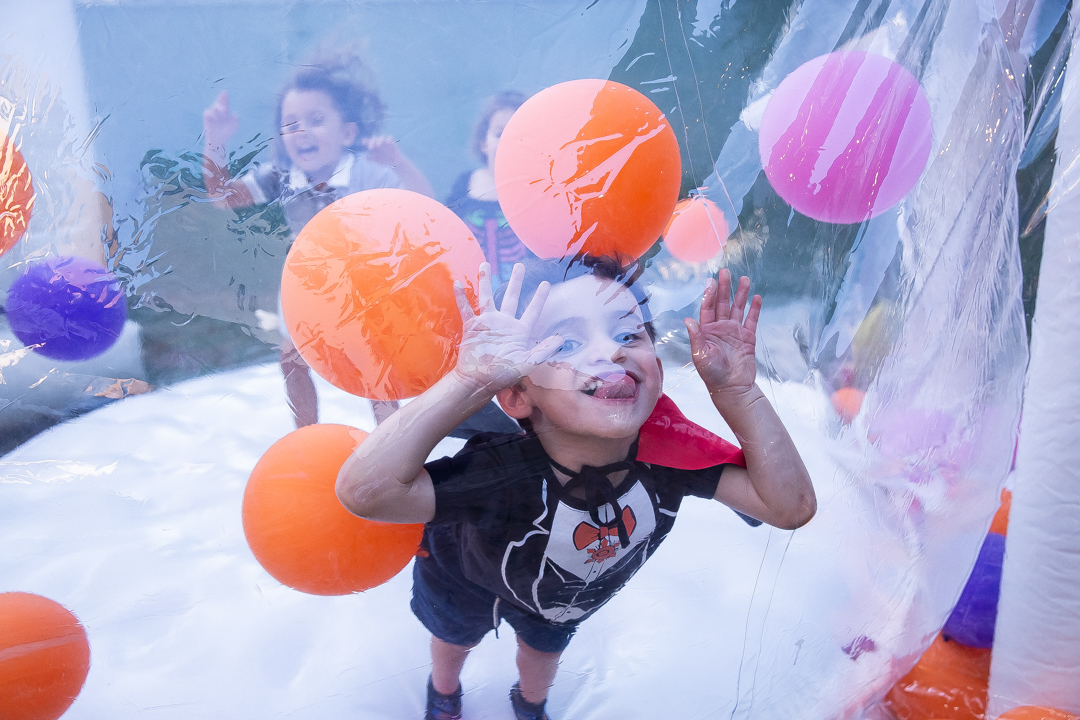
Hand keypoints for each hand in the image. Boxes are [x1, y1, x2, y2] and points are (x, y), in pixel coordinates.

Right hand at [202, 91, 238, 158]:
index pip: (224, 102)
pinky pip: (207, 113)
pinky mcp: (207, 119)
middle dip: (221, 99)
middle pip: (219, 103)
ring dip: (218, 110)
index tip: (224, 92)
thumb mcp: (234, 126)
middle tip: (224, 100)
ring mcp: (212, 115)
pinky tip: (214, 119)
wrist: (219, 140)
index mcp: (225, 111)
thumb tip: (236, 115)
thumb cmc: (227, 132)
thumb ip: (235, 120)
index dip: (224, 97)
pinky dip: (211, 115)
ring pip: (215, 108)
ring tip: (220, 115)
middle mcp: (218, 111)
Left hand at [363, 135, 403, 166]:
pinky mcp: (392, 143)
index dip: (366, 141)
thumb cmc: (384, 160)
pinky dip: (389, 139)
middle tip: (371, 147)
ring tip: (378, 144)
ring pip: (382, 137)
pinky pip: (390, 138)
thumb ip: (371, 158)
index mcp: (374, 146)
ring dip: (380, 140)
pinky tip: (388, 142)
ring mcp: (385, 142)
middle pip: (375, 139)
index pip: (369, 141)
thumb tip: (364, 157)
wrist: (394, 163)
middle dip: (372, 141)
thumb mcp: (376, 160)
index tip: (363, 143)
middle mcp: (379, 143)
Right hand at [453, 262, 562, 392]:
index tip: (546, 283)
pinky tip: (458, 283)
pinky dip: (462, 296)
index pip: (532, 311)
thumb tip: (561, 339)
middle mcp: (504, 323)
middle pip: (511, 297)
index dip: (539, 298)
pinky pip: (466, 308)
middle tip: (519, 265)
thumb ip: (543, 350)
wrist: (478, 381)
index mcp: (519, 331)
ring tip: (485, 264)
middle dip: (515, 281)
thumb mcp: (527, 363)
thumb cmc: (503, 375)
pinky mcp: (472, 327)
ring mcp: (487, 323)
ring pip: (486, 297)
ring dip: (485, 281)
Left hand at [684, 269, 761, 397]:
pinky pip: (751, 320)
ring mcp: (734, 332)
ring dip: (741, 294)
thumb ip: (696, 336)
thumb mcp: (700, 354)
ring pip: (738, 309)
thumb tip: (688, 319)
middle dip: (724, 288)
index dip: (709, 294)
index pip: (707, 308)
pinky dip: (754, 309)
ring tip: (744, 279)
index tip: (711, 280)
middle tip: (726, 271)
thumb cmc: (712, 373)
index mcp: (706, 331)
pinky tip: (757, 297)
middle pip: (722, 304)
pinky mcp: (747, 338)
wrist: (732, 388)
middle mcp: (720, 328)